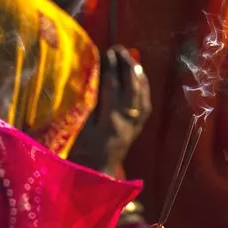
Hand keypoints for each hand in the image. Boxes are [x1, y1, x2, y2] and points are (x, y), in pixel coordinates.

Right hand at [68, 46, 151, 175]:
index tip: (106, 52)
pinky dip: (143, 88)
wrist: (96, 178)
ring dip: (137, 74)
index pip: (113, 86)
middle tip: (118, 49)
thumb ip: (91, 105)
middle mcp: (127, 121)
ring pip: (141, 93)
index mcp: (110, 121)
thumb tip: (98, 80)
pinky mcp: (137, 129)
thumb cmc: (82, 155)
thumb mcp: (82, 129)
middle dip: (126, 65)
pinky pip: (145, 104)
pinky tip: (139, 79)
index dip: (110, 67)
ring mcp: (135, 126)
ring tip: (130, 58)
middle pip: (131, 86)